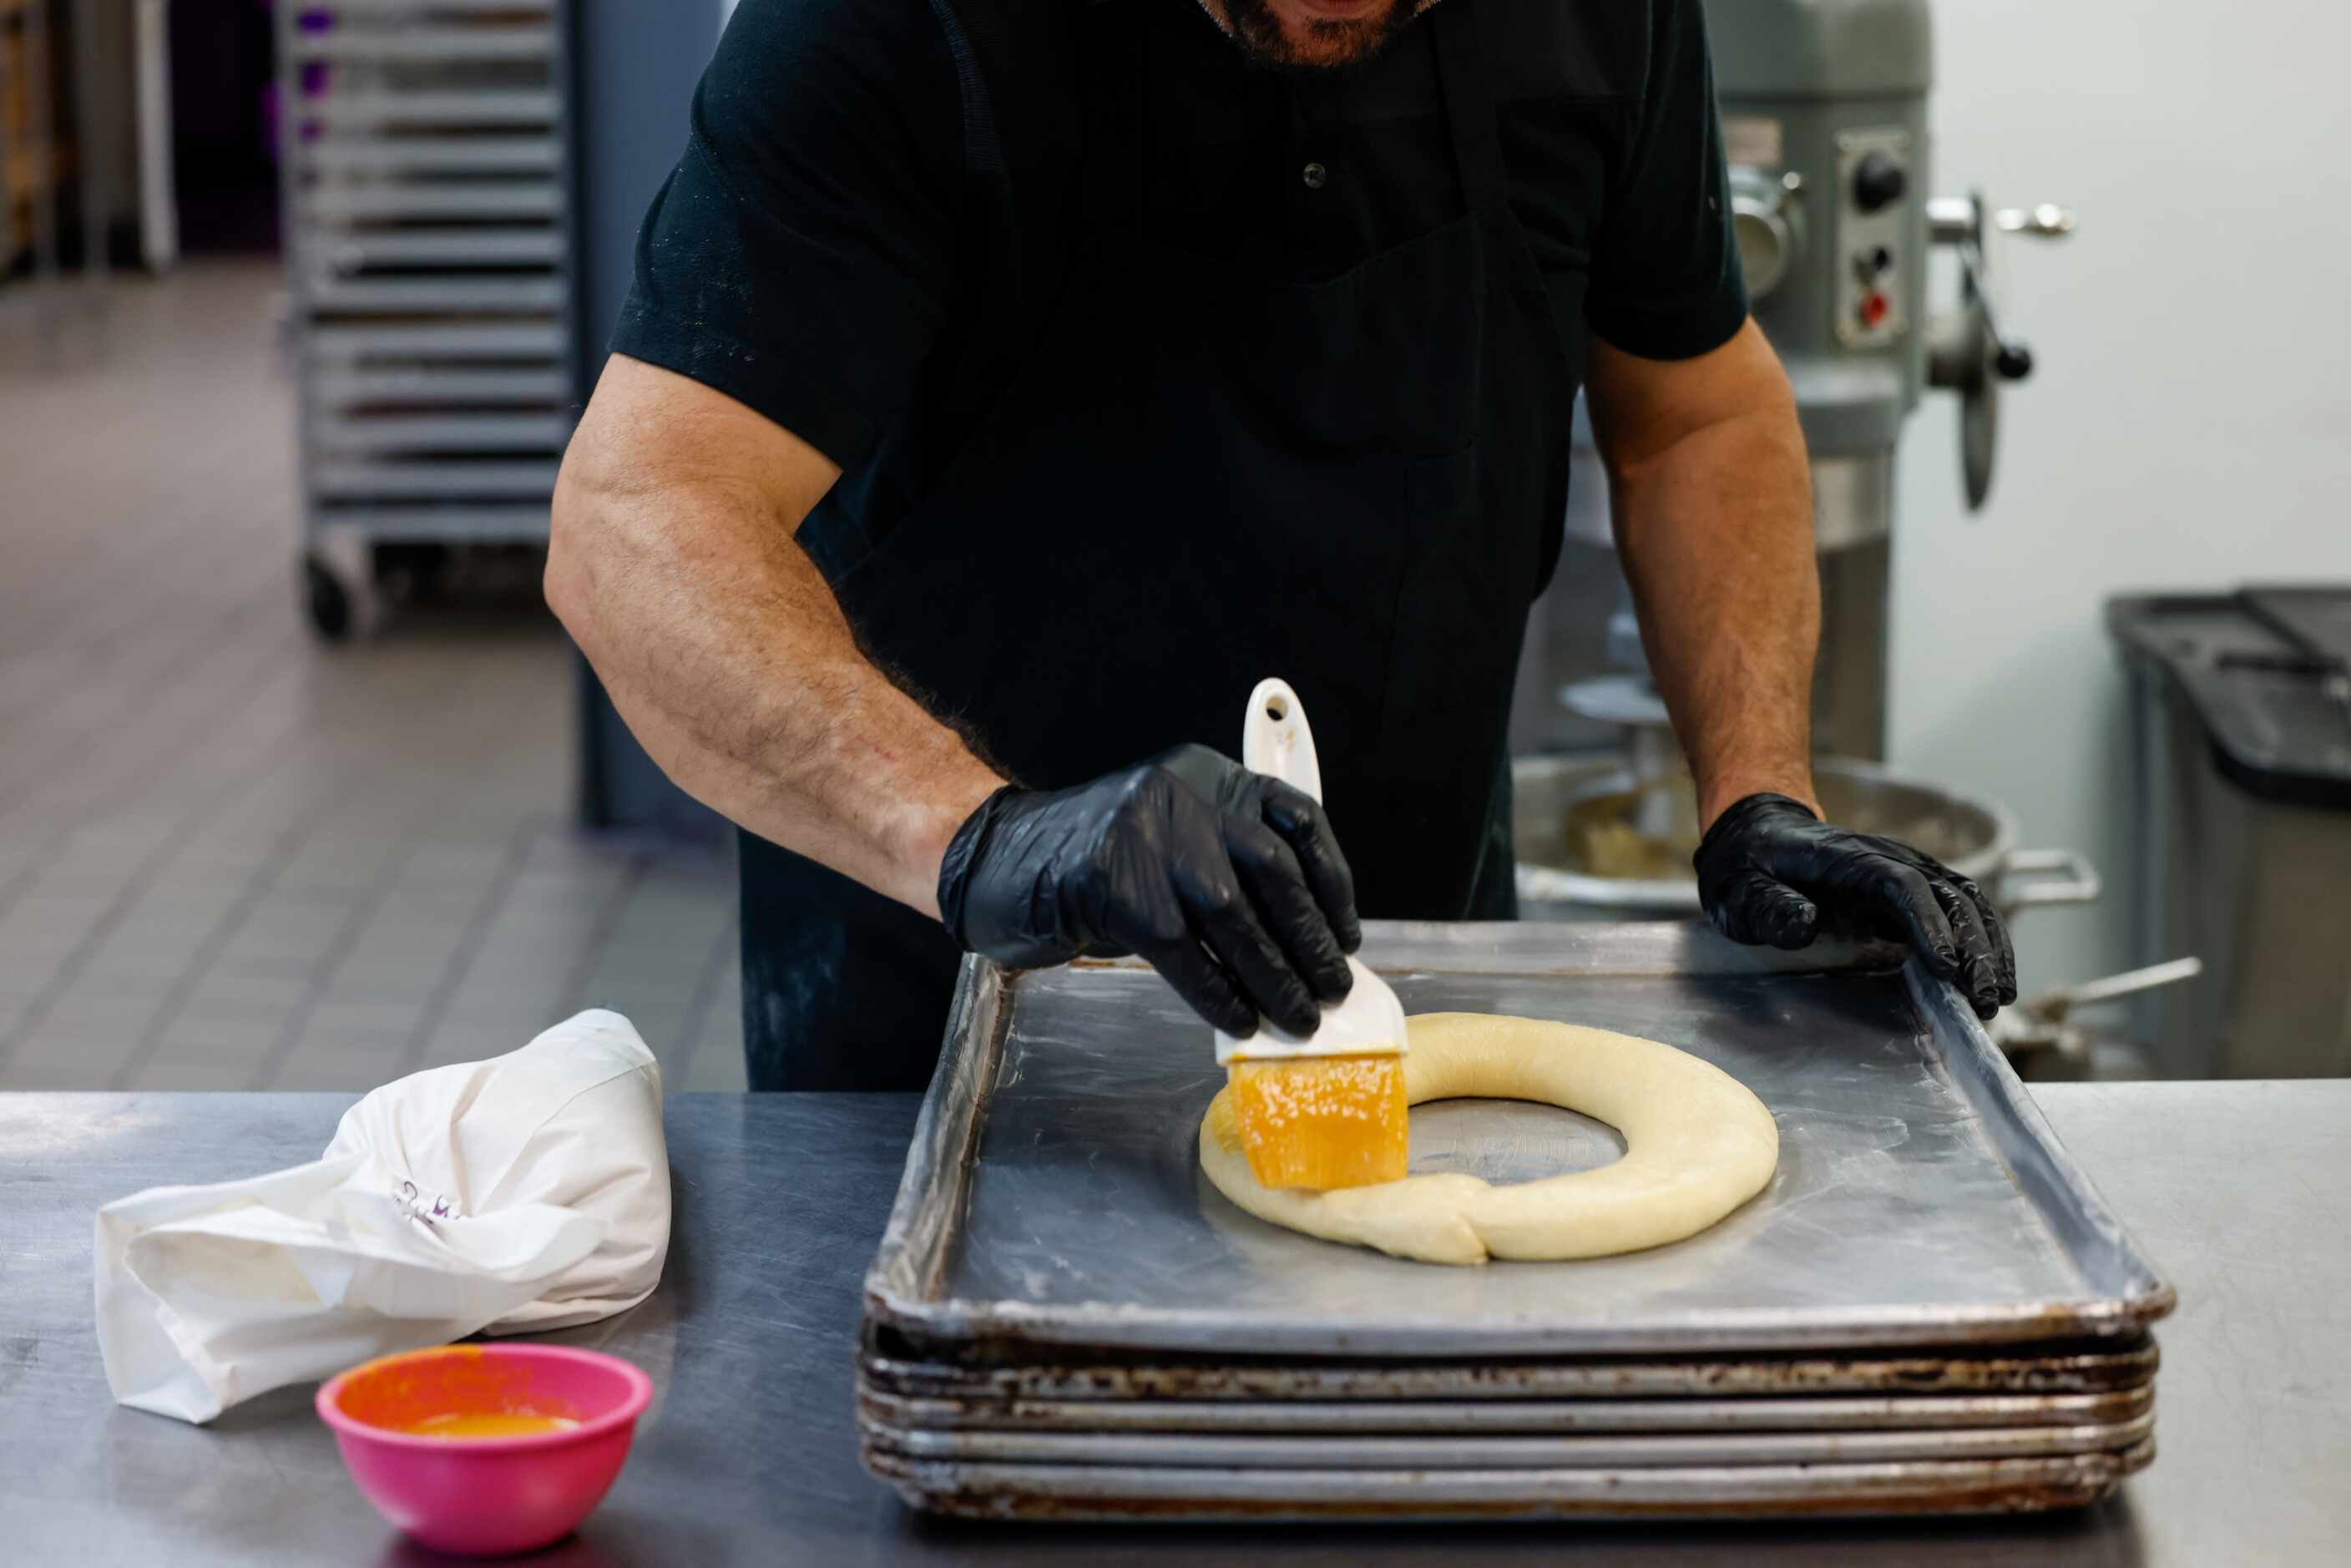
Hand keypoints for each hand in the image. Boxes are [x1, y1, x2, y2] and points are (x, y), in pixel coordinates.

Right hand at [935, 745, 1360, 1035]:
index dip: (1332, 882)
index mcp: (1207, 775)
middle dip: (1309, 938)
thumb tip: (1303, 945)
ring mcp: (1144, 834)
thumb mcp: (1171, 844)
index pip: (1296, 818)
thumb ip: (1230, 871)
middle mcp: (1181, 792)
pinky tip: (1237, 1019)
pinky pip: (1183, 949)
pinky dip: (1218, 991)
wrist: (997, 862)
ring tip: (1296, 1015)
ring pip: (1232, 913)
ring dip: (1273, 974)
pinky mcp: (1111, 883)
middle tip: (1331, 987)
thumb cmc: (1095, 866)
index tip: (1347, 934)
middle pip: (1271, 869)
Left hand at [1693, 793, 2017, 1018]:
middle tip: (1986, 999)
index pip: (1902, 885)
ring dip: (1989, 947)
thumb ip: (1769, 907)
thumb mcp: (1739, 891)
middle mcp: (1889, 860)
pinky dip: (1984, 943)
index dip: (1929, 924)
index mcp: (1848, 858)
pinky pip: (1962, 910)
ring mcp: (1906, 872)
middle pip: (1948, 895)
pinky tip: (1992, 979)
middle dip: (1975, 947)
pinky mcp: (1913, 891)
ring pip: (1966, 901)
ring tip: (1999, 997)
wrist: (1758, 837)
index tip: (1947, 969)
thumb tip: (1806, 923)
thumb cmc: (1748, 868)